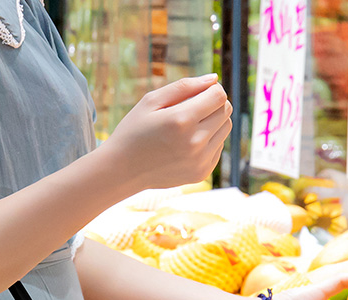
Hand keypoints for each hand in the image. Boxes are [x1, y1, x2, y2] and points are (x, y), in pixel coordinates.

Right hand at [104, 75, 232, 190]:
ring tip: (189, 126)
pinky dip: (208, 141)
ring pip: (225, 129)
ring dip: (213, 122)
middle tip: (191, 108)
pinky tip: (186, 144)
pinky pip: (218, 147)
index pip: (219, 95)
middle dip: (213, 104)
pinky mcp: (201, 174)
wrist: (122, 171)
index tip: (197, 93)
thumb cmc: (134, 131)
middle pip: (226, 110)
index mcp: (181, 121)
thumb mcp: (151, 101)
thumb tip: (215, 78)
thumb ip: (184, 86)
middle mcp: (194, 143)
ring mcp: (199, 161)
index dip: (211, 89)